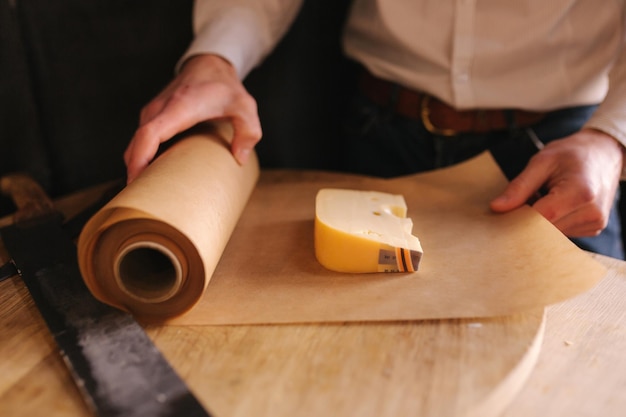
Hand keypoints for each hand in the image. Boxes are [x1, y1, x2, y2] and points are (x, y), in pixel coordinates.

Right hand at [124, 54, 261, 181]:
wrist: (208, 64)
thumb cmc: (225, 87)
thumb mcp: (245, 107)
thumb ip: (248, 132)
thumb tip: (239, 158)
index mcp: (180, 108)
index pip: (150, 133)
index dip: (140, 159)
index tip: (137, 181)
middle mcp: (160, 109)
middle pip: (136, 145)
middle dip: (135, 173)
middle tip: (144, 201)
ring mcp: (153, 113)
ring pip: (136, 144)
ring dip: (137, 166)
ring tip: (148, 194)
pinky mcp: (152, 118)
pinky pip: (141, 141)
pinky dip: (142, 158)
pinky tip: (153, 176)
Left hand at [490, 128, 623, 236]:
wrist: (604, 153)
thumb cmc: (572, 154)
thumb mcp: (542, 162)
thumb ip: (519, 186)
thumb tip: (497, 207)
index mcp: (580, 193)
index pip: (541, 218)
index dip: (518, 217)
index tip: (503, 211)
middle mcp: (592, 212)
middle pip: (546, 230)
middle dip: (527, 220)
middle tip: (521, 202)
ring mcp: (595, 223)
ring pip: (552, 235)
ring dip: (539, 222)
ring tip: (541, 198)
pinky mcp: (593, 229)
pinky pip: (562, 233)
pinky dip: (551, 223)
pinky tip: (552, 206)